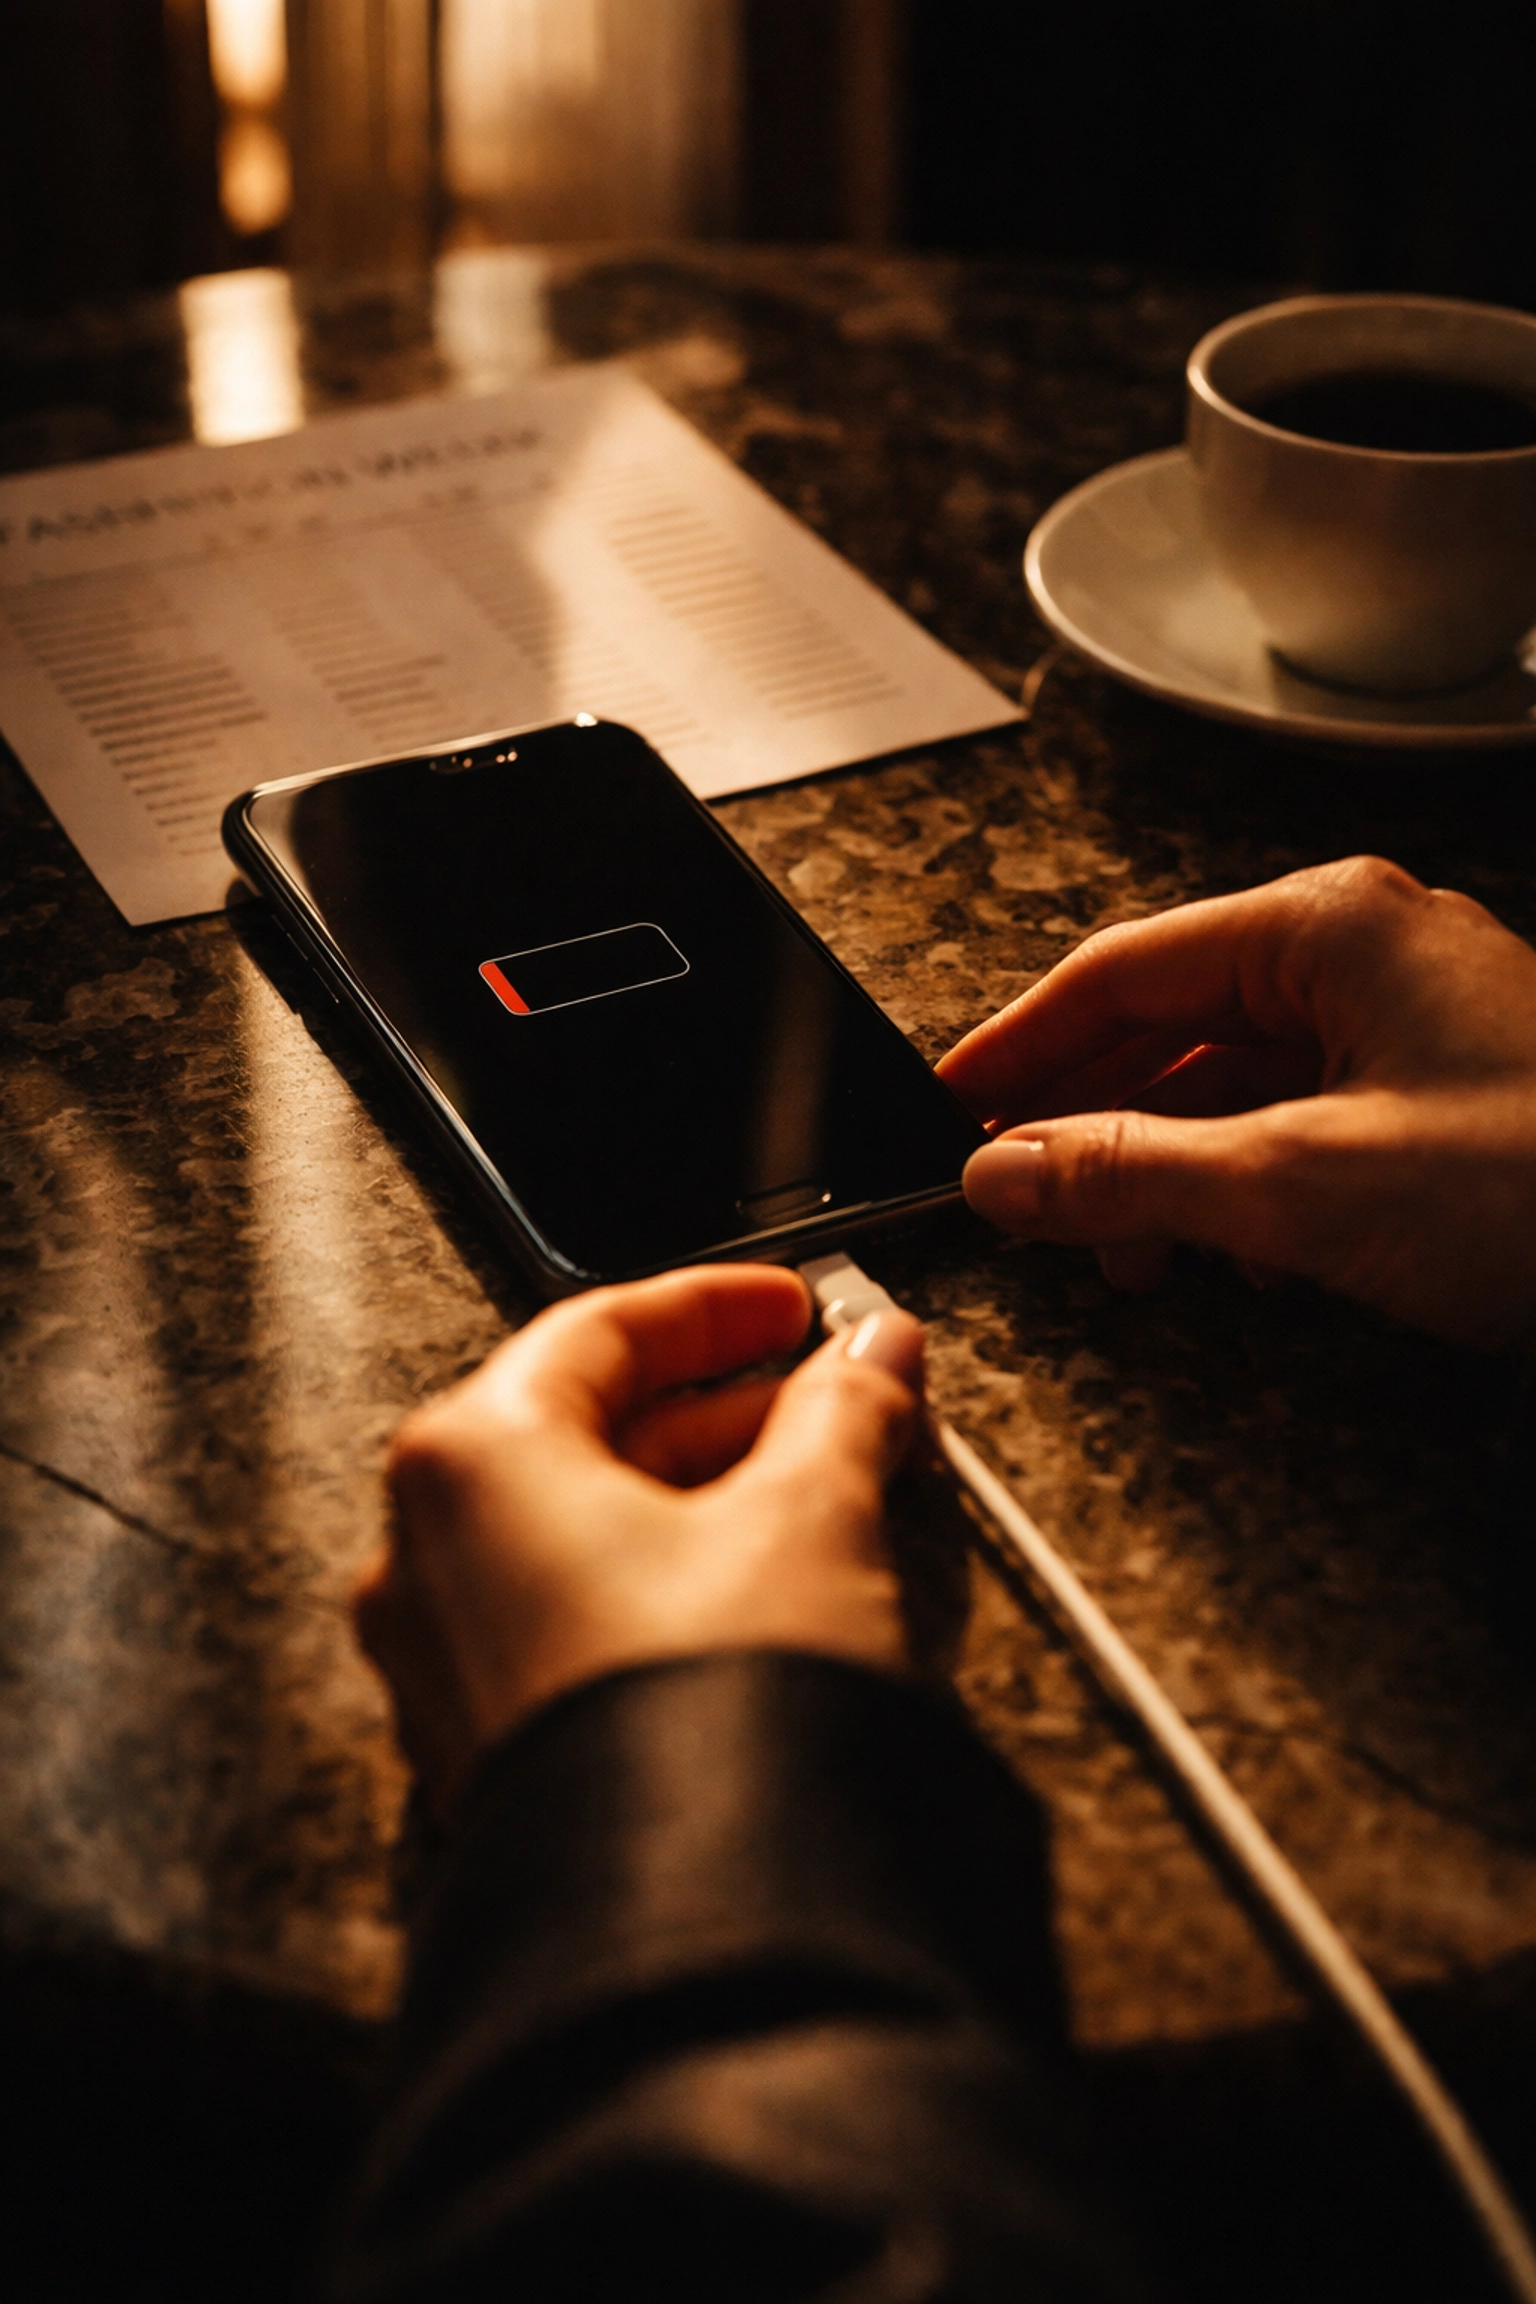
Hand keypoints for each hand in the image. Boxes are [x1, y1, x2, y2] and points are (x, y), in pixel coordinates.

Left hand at [355, 1265, 923, 1807]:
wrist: (693, 1929)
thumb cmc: (710, 1715)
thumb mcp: (809, 1520)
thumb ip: (844, 1412)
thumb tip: (878, 1352)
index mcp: (471, 1464)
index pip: (601, 1330)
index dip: (717, 1307)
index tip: (797, 1303)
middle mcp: (427, 1556)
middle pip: (587, 1430)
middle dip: (725, 1408)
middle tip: (831, 1395)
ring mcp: (447, 1662)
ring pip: (583, 1529)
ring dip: (706, 1493)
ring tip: (823, 1488)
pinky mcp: (490, 1746)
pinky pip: (576, 1616)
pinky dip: (666, 1576)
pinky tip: (763, 1586)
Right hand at [936, 855, 1535, 1348]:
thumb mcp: (1306, 1185)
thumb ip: (1131, 1174)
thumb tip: (1007, 1171)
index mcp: (1329, 928)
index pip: (1118, 973)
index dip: (1017, 1050)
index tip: (950, 1110)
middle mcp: (1367, 956)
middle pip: (1171, 1025)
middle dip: (1088, 1120)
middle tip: (1018, 1198)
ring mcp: (1412, 1026)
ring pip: (1234, 1082)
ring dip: (1163, 1166)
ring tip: (1120, 1252)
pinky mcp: (1445, 1098)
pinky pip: (1301, 1123)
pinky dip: (1242, 1186)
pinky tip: (1223, 1251)